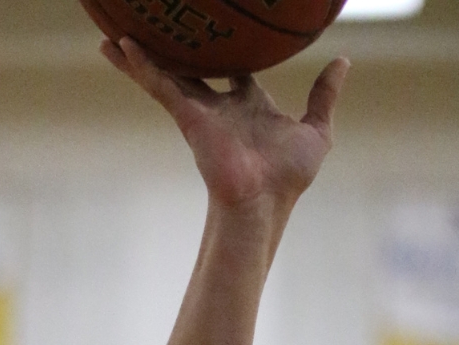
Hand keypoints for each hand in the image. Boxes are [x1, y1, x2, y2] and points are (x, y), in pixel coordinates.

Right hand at [101, 37, 348, 211]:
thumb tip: (342, 62)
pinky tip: (120, 45)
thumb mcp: (316, 130)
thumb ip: (325, 96)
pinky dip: (140, 65)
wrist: (264, 201)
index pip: (234, 68)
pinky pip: (159, 83)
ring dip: (140, 54)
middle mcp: (220, 106)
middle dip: (175, 50)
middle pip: (192, 68)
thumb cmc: (288, 177)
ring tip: (116, 32)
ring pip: (166, 73)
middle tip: (159, 28)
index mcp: (248, 105)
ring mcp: (200, 111)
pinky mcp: (186, 116)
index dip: (228, 49)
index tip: (220, 28)